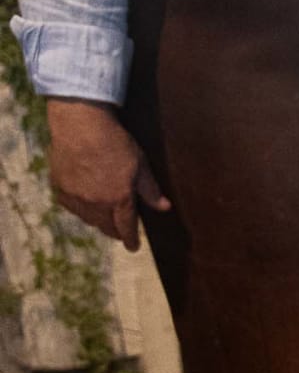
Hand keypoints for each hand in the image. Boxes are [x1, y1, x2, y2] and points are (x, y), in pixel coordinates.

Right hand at [46, 99, 169, 250]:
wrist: (80, 125)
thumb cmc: (114, 141)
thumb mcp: (140, 165)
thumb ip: (150, 190)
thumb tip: (165, 208)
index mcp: (119, 199)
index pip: (127, 227)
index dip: (131, 239)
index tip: (133, 247)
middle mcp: (96, 203)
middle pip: (106, 227)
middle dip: (116, 232)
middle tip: (121, 232)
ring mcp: (76, 197)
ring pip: (88, 219)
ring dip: (98, 221)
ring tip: (105, 217)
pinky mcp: (60, 188)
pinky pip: (72, 207)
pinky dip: (80, 208)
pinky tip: (85, 203)